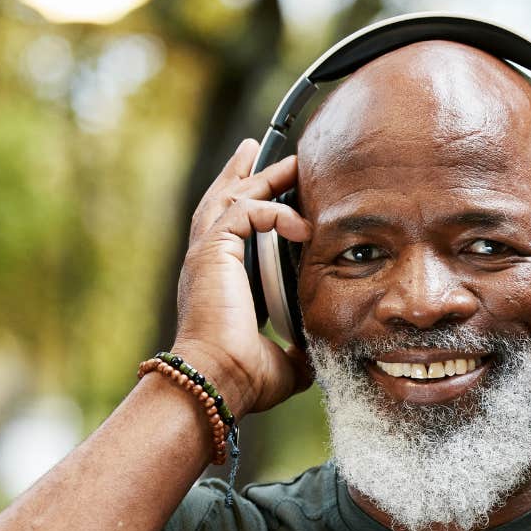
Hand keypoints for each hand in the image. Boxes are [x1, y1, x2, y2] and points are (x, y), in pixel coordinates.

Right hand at [168, 138, 314, 418]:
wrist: (221, 378)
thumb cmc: (245, 376)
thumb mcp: (287, 358)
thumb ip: (302, 344)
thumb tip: (322, 347)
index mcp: (223, 283)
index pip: (235, 232)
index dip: (254, 208)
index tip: (277, 196)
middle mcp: (210, 263)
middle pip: (223, 202)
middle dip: (246, 175)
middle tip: (261, 151)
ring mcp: (207, 254)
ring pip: (231, 197)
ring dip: (261, 177)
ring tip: (288, 162)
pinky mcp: (212, 250)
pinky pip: (244, 210)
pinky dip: (274, 210)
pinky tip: (301, 225)